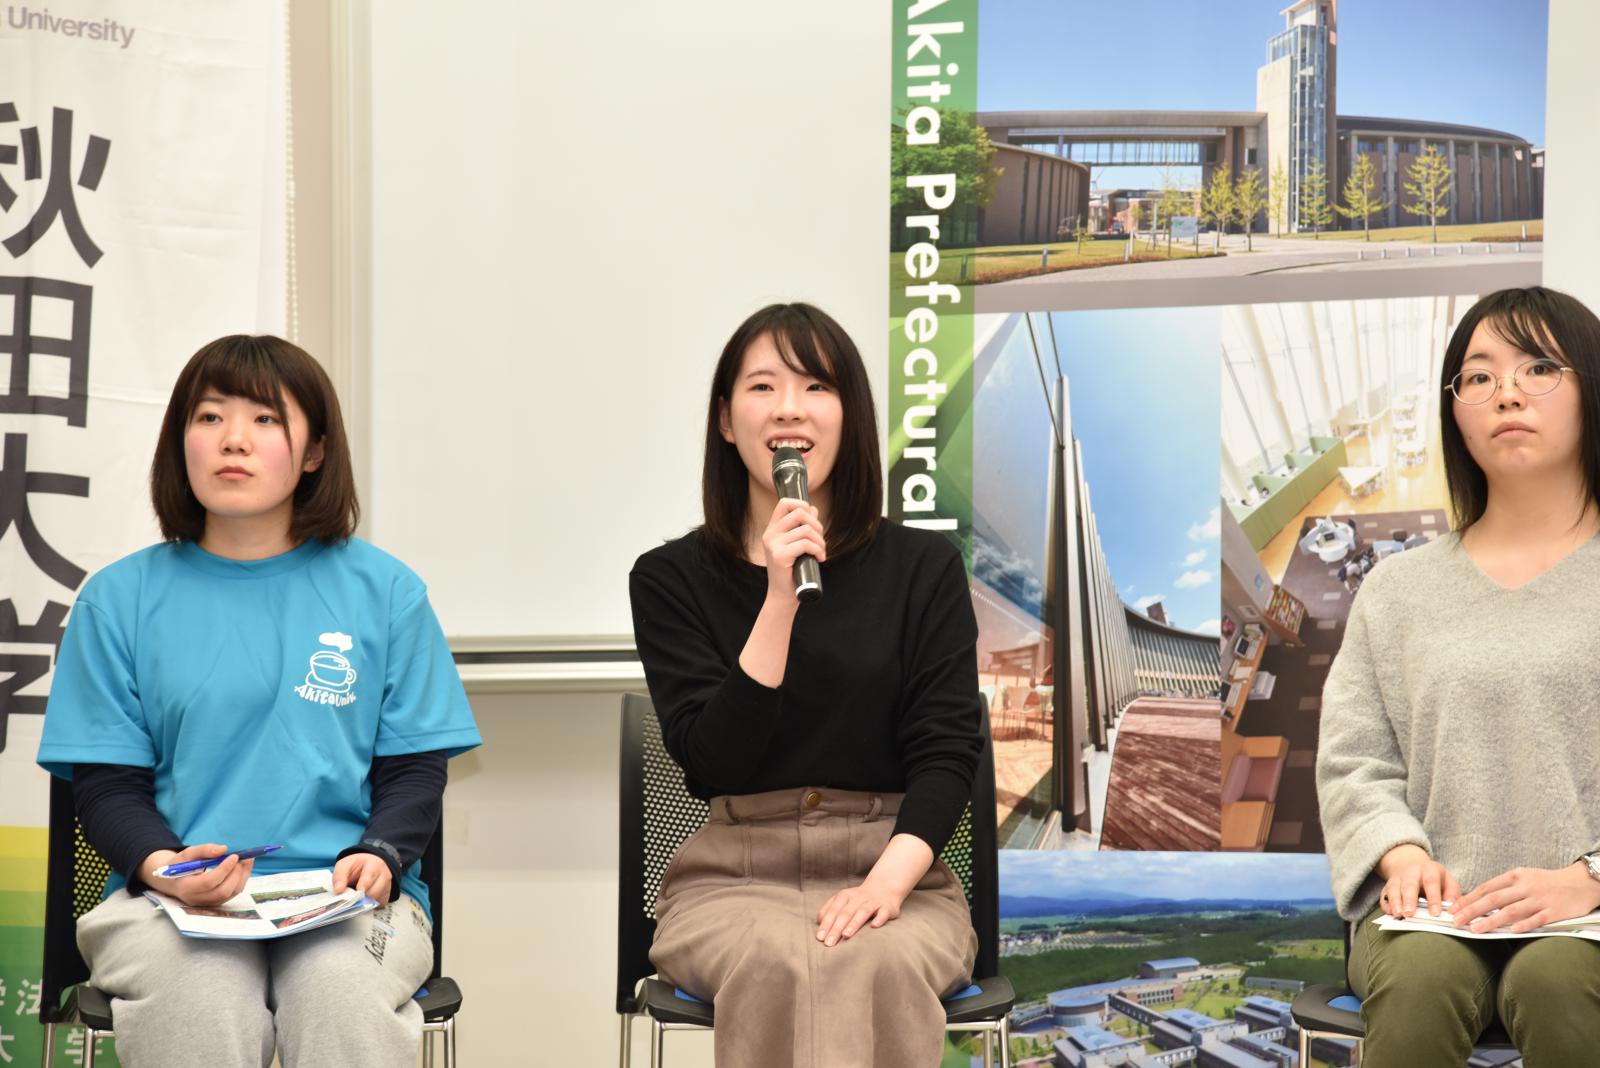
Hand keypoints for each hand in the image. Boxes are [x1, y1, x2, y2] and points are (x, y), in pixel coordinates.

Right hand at [138, 844, 253, 906]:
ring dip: (242, 876)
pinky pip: (233, 893)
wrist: (174, 881)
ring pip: (231, 893)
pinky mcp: (216, 903)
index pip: (208, 882)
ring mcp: (207, 903)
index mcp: (186, 887)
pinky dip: (241, 880)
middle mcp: (197, 899)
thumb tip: (224, 849)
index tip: (234, 856)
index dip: (224, 869)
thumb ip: (203, 850)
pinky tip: (243, 867)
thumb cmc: (180, 866)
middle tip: (243, 858)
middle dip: (236, 874)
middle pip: (222, 891)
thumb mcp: (187, 854)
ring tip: (246, 860)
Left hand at [333, 851, 392, 902]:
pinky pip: (378, 905)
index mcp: (374, 864)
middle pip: (373, 892)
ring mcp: (388, 886)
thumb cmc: (357, 866)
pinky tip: (364, 899)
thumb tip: (338, 891)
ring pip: (376, 901)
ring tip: (357, 896)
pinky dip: (370, 905)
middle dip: (360, 897)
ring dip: (364, 902)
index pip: (369, 877)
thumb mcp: (345, 865)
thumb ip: (339, 876)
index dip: (363, 885)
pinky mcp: (387, 896)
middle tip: (351, 897)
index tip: (358, 892)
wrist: (370, 866)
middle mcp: (384, 875)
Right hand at [759, 498, 825, 602]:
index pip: (785, 503)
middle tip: (820, 540)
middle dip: (817, 525)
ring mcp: (773, 545)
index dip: (802, 505)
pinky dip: (818, 550)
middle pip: (799, 513)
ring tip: (821, 552)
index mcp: (772, 529)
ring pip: (806, 530)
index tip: (812, 520)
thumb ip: (802, 526)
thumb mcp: (796, 545)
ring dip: (820, 541)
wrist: (783, 595)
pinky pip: (805, 544)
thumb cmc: (792, 570)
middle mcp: (770, 534)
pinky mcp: (779, 556)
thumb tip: (813, 509)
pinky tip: (819, 558)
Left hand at [815, 878, 906, 947]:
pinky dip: (879, 919)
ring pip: (863, 912)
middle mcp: (858, 898)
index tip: (820, 938)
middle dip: (836, 928)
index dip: (826, 924)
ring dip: (854, 923)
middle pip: (845, 913)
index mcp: (845, 896)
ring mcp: (873, 902)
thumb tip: (820, 923)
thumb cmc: (858, 899)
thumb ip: (830, 909)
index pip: (833, 911)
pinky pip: (883, 913)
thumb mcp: (842, 900)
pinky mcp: (887, 907)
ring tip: (846, 935)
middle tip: (829, 943)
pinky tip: (874, 926)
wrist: (884, 886)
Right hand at [1376, 843, 1458, 917]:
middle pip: (1409, 885)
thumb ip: (1452, 894)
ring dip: (1395, 902)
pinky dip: (1386, 904)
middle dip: (1409, 899)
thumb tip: (1452, 908)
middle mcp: (1411, 872)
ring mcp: (1397, 878)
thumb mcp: (1448, 881)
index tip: (1436, 913)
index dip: (1433, 898)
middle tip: (1410, 913)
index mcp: (1429, 869)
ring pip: (1393, 888)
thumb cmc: (1435, 878)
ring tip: (1398, 914)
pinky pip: (1384, 895)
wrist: (1412, 865)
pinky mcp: (1387, 886)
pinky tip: (1390, 913)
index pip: (1431, 882)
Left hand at [1451, 863, 1599, 932]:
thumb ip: (1504, 889)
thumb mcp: (1524, 878)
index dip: (1468, 899)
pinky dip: (1523, 925)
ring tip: (1475, 929)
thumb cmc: (1547, 882)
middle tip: (1455, 921)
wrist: (1580, 882)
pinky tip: (1510, 932)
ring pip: (1511, 911)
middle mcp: (1525, 886)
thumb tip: (1478, 902)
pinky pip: (1536, 919)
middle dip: (1471, 910)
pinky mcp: (1554, 911)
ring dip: (1491, 920)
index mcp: (1515, 876)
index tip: (1453, 909)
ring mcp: (1539, 899)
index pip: (1486, 888)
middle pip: (1493, 899)